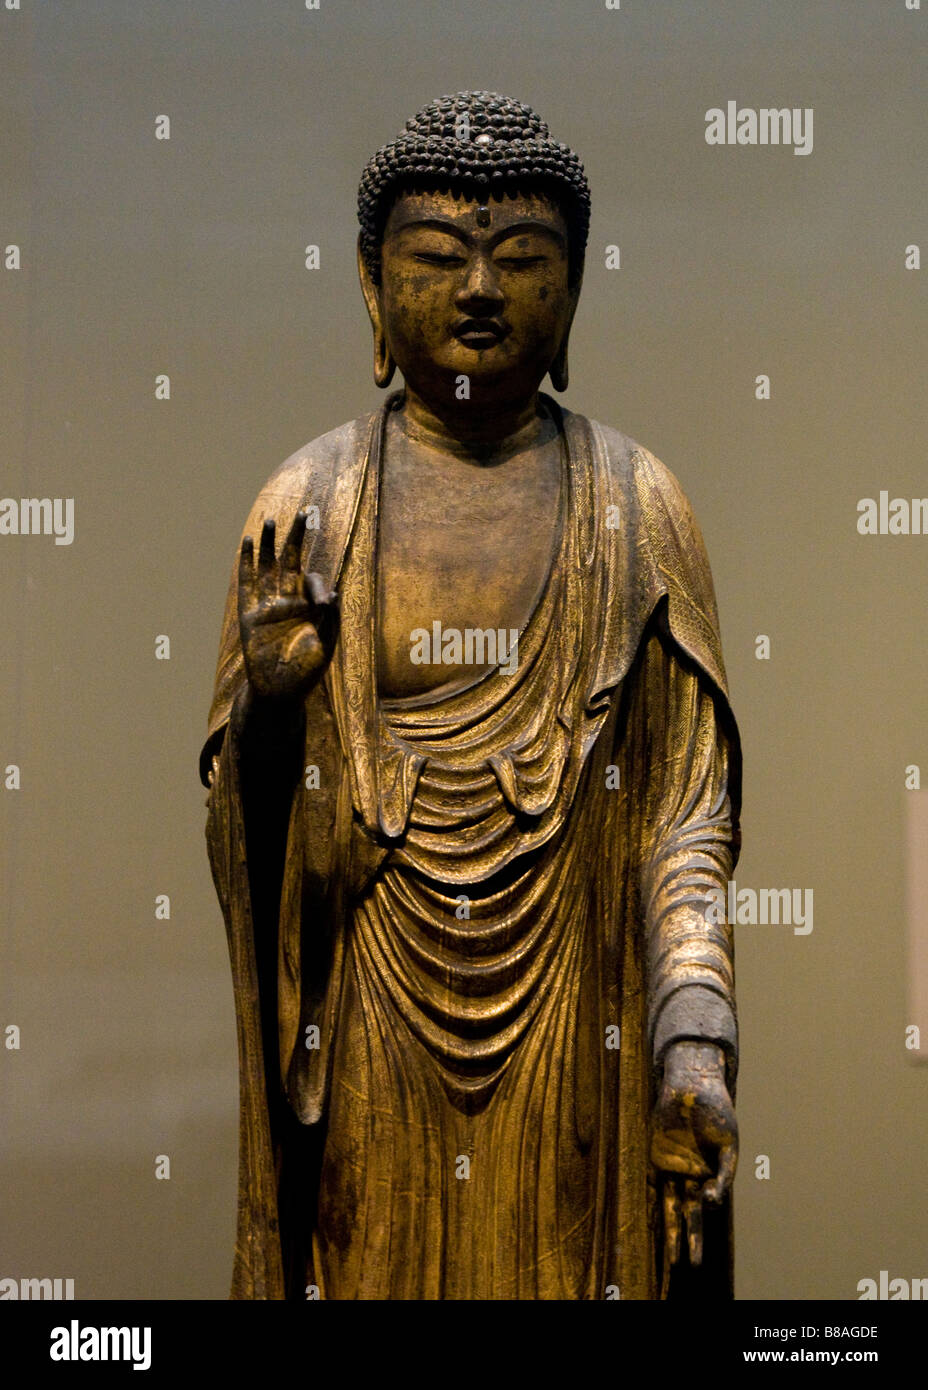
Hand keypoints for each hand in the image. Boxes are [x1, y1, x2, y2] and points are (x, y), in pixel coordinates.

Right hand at [238, 510, 338, 701]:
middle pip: (292, 560)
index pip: (314, 580)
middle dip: (296, 537)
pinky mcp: (250, 614)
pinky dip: (247, 562)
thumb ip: (330, 620)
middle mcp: (289, 600)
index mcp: (310, 607)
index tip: (321, 600)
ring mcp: (268, 605)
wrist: (280, 692)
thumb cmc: (307, 672)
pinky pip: (247, 583)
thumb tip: (332, 591)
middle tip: (303, 512)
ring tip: (270, 520)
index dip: (317, 583)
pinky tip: (247, 542)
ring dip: (269, 544)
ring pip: (268, 566)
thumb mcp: (325, 646)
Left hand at [650, 1040, 736, 1276]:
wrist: (694, 1085)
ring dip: (671, 1230)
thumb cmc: (716, 1113)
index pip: (704, 1211)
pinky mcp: (656, 1156)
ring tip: (673, 1257)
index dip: (700, 1233)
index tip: (699, 1255)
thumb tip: (714, 1201)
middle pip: (689, 1215)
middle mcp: (689, 1176)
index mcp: (708, 1174)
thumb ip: (724, 1174)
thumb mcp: (728, 1145)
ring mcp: (672, 1167)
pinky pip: (653, 1184)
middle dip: (691, 1240)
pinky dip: (652, 1203)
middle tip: (693, 1266)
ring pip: (671, 1206)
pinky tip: (652, 1223)